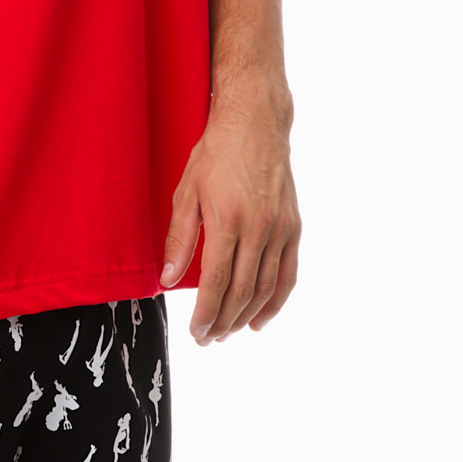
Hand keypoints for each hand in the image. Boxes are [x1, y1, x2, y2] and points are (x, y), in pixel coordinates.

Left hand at [159, 91, 300, 342]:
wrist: (256, 123)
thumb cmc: (215, 153)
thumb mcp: (186, 191)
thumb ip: (180, 238)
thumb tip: (169, 279)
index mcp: (228, 219)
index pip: (217, 282)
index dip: (206, 313)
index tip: (195, 332)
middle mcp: (259, 228)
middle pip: (242, 291)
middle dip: (223, 321)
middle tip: (206, 339)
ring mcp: (280, 228)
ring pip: (266, 288)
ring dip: (245, 316)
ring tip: (227, 332)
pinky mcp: (293, 226)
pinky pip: (288, 274)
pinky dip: (276, 301)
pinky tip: (259, 319)